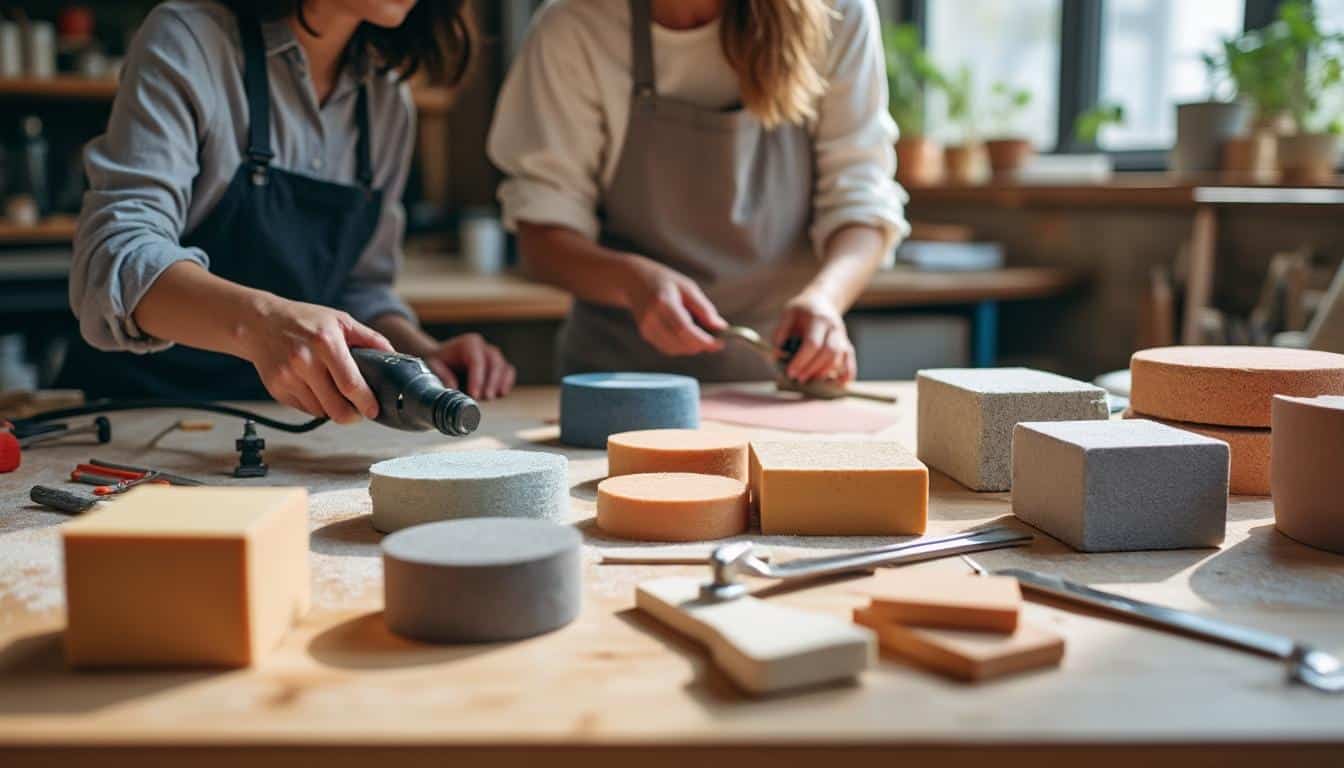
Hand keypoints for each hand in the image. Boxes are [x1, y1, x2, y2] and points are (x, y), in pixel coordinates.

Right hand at [241, 298, 392, 422]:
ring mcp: (288, 377)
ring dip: (333, 409)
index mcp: (325, 342)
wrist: (259, 323)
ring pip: (321, 412)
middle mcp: (304, 361)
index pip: (351, 384)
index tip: (374, 409)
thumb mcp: (341, 321)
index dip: (366, 402)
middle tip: (359, 411)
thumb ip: (370, 340)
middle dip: (353, 416)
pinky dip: (316, 405)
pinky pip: (305, 409)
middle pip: (336, 408)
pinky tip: (315, 388)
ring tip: (335, 393)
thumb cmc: (305, 320)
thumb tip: (396, 358)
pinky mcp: (276, 388)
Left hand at [420, 333, 515, 400]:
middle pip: (494, 363)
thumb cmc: (439, 361)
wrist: (443, 358)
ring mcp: (493, 355)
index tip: (474, 395)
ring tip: (492, 397)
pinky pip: (508, 371)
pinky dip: (507, 382)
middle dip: (491, 382)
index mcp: (469, 343)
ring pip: (503, 367)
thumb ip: (443, 376)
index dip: (477, 379)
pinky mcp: (499, 364)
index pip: (477, 361)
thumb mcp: (434, 366)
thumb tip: (453, 388)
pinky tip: (501, 394)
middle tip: (486, 398)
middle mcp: (484, 347)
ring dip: (500, 383)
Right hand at [625, 258, 726, 355]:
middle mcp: (651, 318)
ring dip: (692, 347)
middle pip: (680, 343)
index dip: (703, 340)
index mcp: (663, 302)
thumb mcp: (688, 287)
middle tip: (714, 339)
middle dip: (701, 345)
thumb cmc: (665, 281)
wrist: (634, 280)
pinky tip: (686, 335)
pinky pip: (668, 349)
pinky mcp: (645, 335)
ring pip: (675, 350)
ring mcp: (646, 328)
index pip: (684, 329)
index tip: (720, 344)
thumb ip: (704, 308)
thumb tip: (721, 327)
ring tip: (700, 334)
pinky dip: (682, 346)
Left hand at [774, 292, 855, 382]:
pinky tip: (840, 383)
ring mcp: (842, 336)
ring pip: (839, 358)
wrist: (822, 300)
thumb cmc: (802, 310)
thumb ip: (780, 333)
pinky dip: (847, 372)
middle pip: (829, 352)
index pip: (812, 343)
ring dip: (825, 372)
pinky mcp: (846, 343)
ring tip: (810, 380)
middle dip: (813, 369)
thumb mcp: (788, 314)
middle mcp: (834, 328)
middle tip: (798, 379)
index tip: (790, 372)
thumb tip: (777, 355)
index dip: (801, 360)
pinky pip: (850, 359)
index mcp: (818, 319)